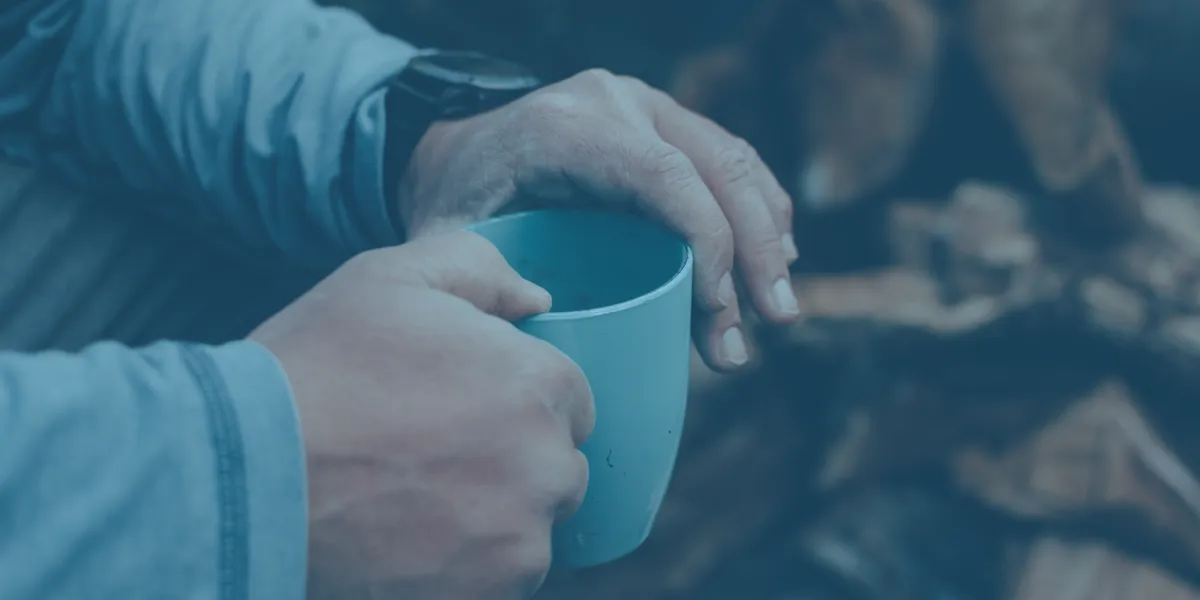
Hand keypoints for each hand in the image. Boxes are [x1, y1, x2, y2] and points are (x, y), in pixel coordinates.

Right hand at [249, 232, 593, 599]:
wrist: (244, 475)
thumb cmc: (316, 367)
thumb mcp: (391, 279)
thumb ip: (479, 270)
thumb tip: (536, 298)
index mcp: (538, 384)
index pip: (569, 397)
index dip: (516, 397)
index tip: (463, 405)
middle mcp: (546, 466)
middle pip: (556, 466)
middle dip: (512, 459)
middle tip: (433, 453)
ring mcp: (518, 542)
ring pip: (529, 529)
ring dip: (492, 518)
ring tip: (414, 501)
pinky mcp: (480, 596)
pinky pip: (496, 580)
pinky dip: (463, 567)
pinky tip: (408, 540)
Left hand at [397, 69, 799, 371]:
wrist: (456, 150)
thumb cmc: (457, 204)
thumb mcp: (452, 243)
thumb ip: (492, 287)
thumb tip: (557, 351)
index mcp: (567, 128)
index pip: (664, 177)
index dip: (708, 243)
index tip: (719, 312)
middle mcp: (617, 103)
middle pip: (716, 169)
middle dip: (753, 253)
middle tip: (773, 324)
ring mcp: (647, 107)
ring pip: (734, 163)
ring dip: (768, 237)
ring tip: (778, 311)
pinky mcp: (665, 123)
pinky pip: (730, 160)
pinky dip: (760, 211)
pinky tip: (777, 261)